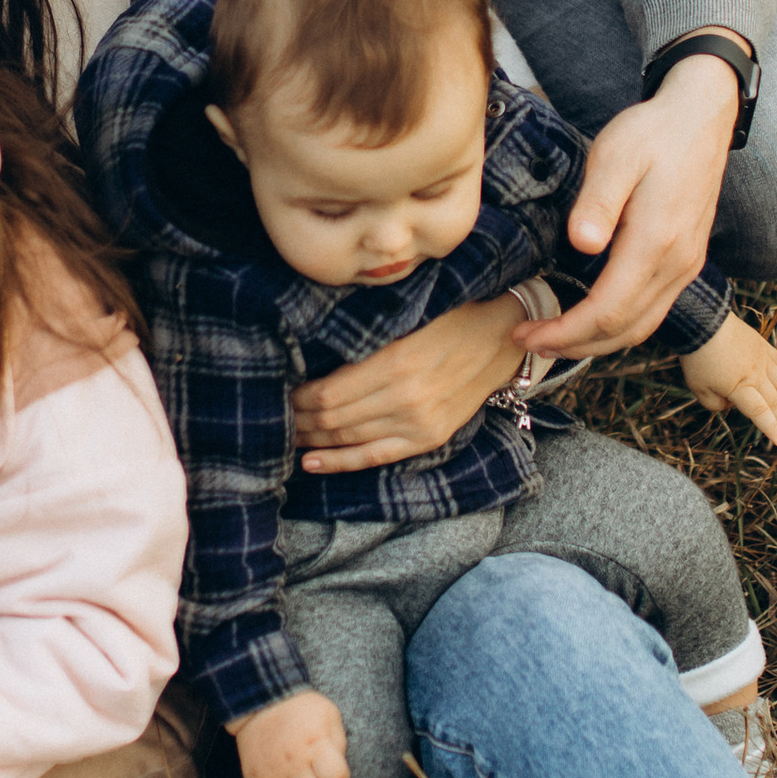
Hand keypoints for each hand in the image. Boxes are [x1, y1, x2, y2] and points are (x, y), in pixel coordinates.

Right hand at [232, 689, 351, 777]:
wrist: (260, 700)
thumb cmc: (300, 709)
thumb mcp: (329, 715)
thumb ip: (338, 744)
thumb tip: (338, 769)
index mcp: (314, 744)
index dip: (340, 777)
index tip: (334, 770)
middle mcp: (292, 761)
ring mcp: (270, 771)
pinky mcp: (253, 777)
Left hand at [291, 298, 527, 474]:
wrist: (502, 338)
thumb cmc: (451, 316)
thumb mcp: (407, 315)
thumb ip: (366, 337)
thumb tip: (315, 352)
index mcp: (396, 362)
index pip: (329, 392)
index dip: (298, 397)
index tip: (280, 390)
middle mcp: (405, 399)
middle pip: (333, 419)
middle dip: (298, 419)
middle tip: (274, 414)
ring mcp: (418, 424)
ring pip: (348, 439)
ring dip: (312, 439)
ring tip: (286, 434)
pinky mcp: (428, 438)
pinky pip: (375, 457)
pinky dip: (340, 462)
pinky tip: (312, 462)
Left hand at [538, 53, 742, 360]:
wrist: (700, 117)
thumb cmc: (653, 133)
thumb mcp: (615, 155)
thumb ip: (598, 200)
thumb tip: (582, 243)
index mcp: (656, 242)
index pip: (607, 311)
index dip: (565, 332)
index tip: (527, 333)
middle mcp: (677, 264)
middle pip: (624, 330)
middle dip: (574, 345)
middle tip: (528, 341)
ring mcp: (686, 266)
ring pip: (641, 327)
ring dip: (596, 342)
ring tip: (554, 338)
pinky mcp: (686, 261)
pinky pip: (653, 311)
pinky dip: (619, 327)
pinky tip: (592, 319)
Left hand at [680, 313, 776, 446]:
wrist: (703, 320)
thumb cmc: (697, 357)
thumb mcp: (699, 388)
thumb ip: (716, 404)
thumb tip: (732, 404)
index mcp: (740, 386)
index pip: (760, 412)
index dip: (771, 428)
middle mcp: (756, 374)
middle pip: (774, 402)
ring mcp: (763, 359)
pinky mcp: (764, 346)